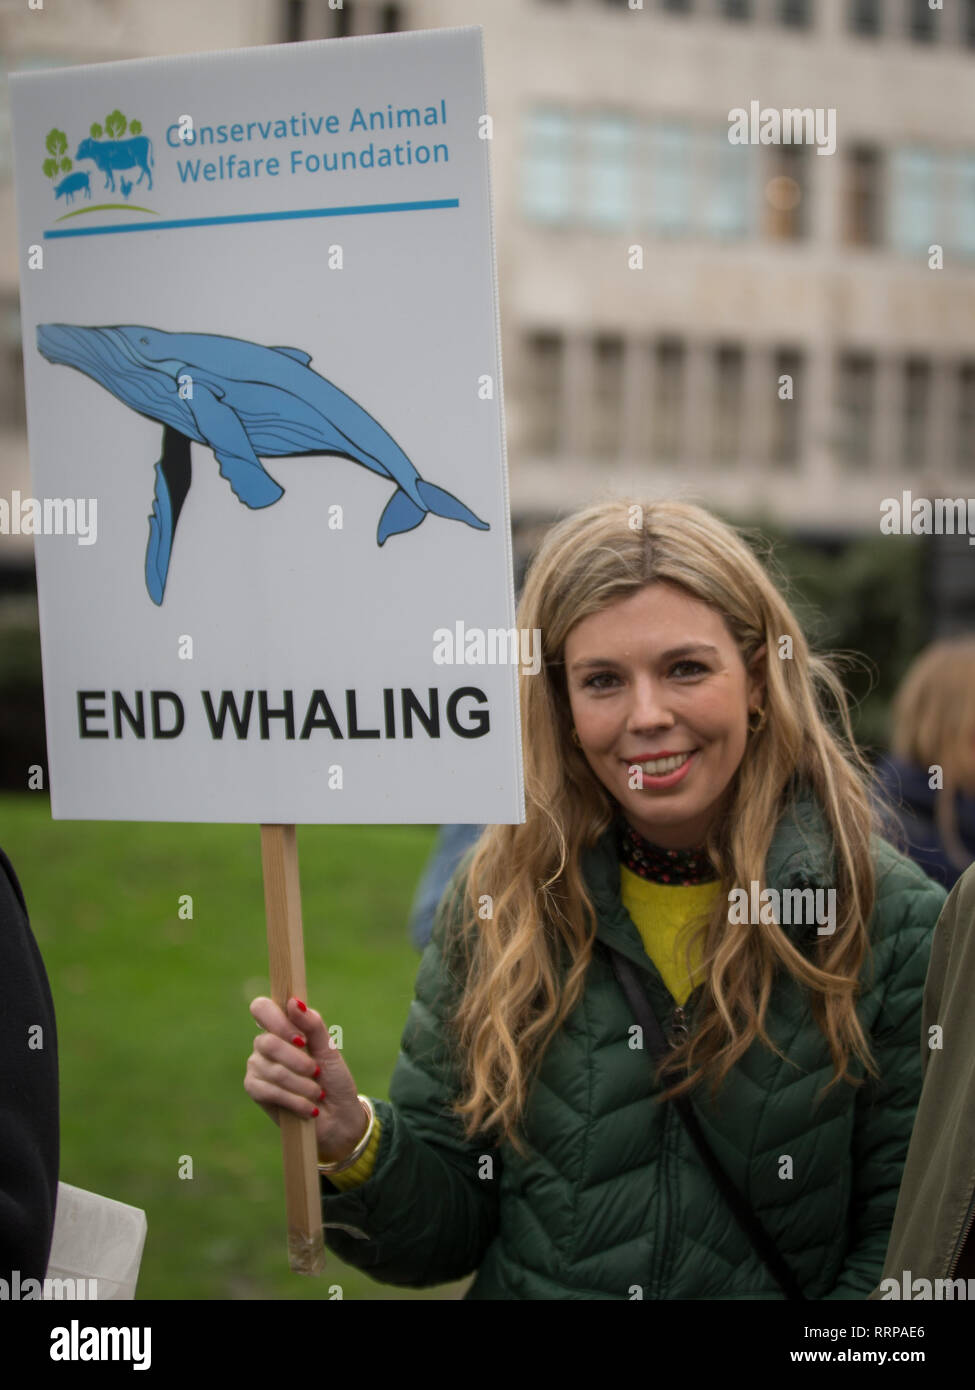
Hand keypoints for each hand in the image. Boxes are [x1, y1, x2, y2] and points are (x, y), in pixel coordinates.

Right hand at [245, 996, 369, 1164]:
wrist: (337, 1116)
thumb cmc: (333, 1078)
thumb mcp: (328, 1049)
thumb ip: (312, 1025)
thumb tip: (294, 1001)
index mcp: (282, 1026)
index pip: (261, 1008)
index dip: (277, 1021)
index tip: (301, 1039)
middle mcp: (265, 1043)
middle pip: (268, 1042)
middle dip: (298, 1061)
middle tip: (316, 1072)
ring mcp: (257, 1065)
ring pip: (272, 1070)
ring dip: (301, 1085)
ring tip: (317, 1093)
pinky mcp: (254, 1088)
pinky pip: (267, 1090)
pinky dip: (294, 1100)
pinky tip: (308, 1107)